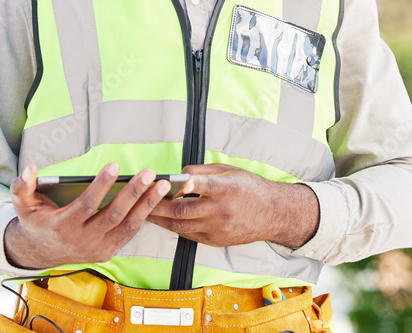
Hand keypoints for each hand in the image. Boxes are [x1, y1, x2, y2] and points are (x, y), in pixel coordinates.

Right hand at [3, 162, 170, 269]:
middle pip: (114, 215)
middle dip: (134, 193)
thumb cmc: (35, 221)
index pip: (87, 204)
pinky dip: (144, 217)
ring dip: (147, 205)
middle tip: (149, 173)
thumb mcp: (23, 204)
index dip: (102, 185)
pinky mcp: (108, 251)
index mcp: (64, 226)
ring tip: (161, 185)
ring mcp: (98, 248)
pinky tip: (154, 200)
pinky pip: (129, 233)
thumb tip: (29, 169)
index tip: (115, 166)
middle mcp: (83, 240)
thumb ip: (22, 185)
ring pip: (127, 226)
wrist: (40, 252)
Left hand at [146, 164, 318, 248]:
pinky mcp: (215, 241)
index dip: (185, 183)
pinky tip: (161, 219)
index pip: (203, 185)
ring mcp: (218, 228)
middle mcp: (221, 210)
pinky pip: (187, 234)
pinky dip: (172, 226)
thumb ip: (201, 171)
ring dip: (159, 218)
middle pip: (183, 210)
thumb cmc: (249, 188)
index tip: (168, 180)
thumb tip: (178, 174)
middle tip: (139, 198)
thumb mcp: (228, 170)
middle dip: (156, 205)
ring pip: (180, 225)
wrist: (272, 214)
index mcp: (226, 188)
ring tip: (142, 210)